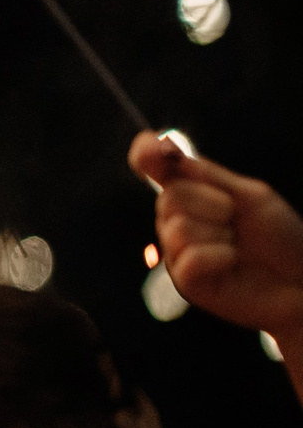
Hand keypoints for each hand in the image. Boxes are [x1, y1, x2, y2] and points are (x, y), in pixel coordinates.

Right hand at [130, 133, 302, 347]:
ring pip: (179, 228)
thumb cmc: (281, 238)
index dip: (146, 154)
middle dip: (212, 204)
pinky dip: (219, 257)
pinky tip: (232, 263)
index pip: (155, 168)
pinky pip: (190, 258)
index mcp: (191, 194)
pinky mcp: (186, 282)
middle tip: (235, 219)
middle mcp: (177, 220)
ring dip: (220, 234)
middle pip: (169, 197)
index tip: (151, 148)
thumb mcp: (249, 194)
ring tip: (237, 245)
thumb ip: (205, 173)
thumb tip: (163, 145)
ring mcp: (178, 252)